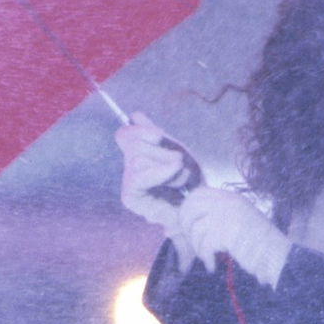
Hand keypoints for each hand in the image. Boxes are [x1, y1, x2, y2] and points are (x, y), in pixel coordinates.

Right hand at [114, 113, 197, 235]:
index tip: (159, 136)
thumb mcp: (174, 150)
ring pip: (137, 158)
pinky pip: (138, 175)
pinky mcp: (130, 196)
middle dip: (160, 150)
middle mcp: (130, 167)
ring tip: (180, 177)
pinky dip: (159, 172)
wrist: (198, 207)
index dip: (140, 130)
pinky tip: (174, 175)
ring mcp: (129, 182)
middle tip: (178, 163)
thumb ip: (153, 133)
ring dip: (167, 165)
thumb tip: (135, 116)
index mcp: (139, 154)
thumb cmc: (189, 182)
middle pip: (131, 142)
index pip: (125, 135)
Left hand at [179, 186, 291, 286]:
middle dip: (186, 225)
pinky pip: (204, 245)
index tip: (188, 226)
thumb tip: (191, 220)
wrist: (276, 255)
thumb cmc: (259, 242)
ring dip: (197, 246)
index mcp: (230, 197)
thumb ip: (219, 214)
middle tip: (191, 242)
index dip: (187, 210)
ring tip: (206, 257)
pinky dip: (205, 258)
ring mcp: (226, 215)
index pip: (198, 194)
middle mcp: (227, 201)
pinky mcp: (226, 232)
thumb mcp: (239, 219)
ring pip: (195, 228)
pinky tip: (212, 265)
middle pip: (191, 206)